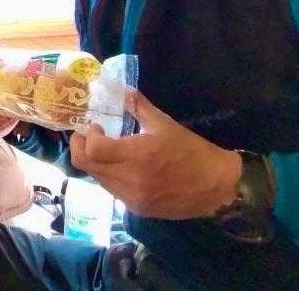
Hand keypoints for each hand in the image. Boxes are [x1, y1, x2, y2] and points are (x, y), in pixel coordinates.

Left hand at [69, 90, 241, 219]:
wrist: (218, 186)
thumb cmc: (192, 151)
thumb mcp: (165, 124)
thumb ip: (139, 107)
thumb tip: (122, 91)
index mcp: (136, 155)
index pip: (92, 150)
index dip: (86, 136)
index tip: (95, 126)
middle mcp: (129, 180)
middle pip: (86, 166)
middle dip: (81, 148)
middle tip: (88, 136)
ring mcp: (132, 198)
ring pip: (97, 180)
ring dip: (95, 163)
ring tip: (106, 150)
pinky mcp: (137, 209)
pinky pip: (112, 190)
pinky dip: (109, 176)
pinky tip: (122, 167)